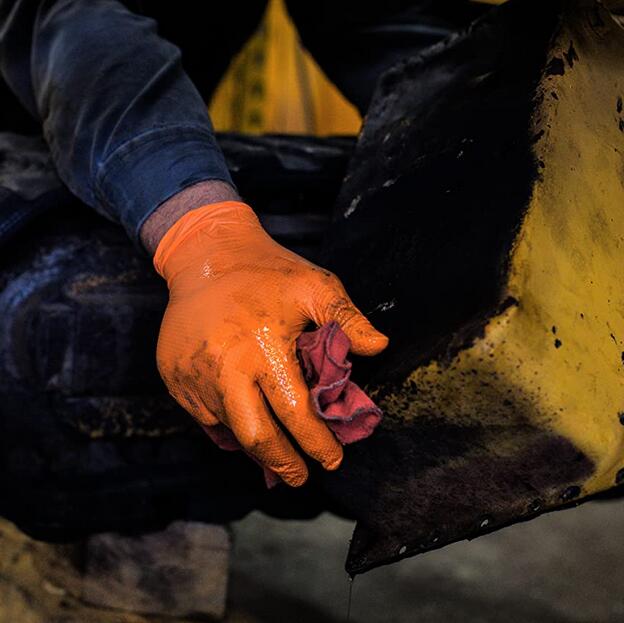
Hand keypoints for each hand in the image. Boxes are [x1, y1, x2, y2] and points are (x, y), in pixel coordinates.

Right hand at [152, 200, 388, 485]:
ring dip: (255, 446)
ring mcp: (195, 376)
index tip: (333, 460)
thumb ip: (347, 319)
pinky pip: (204, 417)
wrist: (204, 255)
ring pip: (228, 430)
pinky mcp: (174, 378)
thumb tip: (380, 347)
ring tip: (276, 453)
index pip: (295, 413)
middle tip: (300, 477)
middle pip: (256, 437)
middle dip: (282, 464)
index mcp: (263, 348)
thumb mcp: (314, 285)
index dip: (317, 443)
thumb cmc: (266, 271)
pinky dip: (228, 427)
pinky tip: (245, 423)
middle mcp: (225, 369)